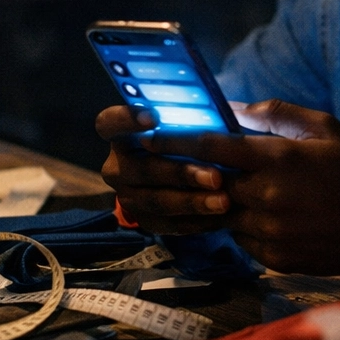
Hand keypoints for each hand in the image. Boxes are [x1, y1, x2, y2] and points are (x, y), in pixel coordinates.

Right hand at [95, 105, 230, 234]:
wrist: (188, 176)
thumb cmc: (191, 138)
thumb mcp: (195, 123)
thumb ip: (201, 117)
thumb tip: (230, 114)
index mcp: (123, 133)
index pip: (109, 123)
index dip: (126, 119)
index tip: (153, 118)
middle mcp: (117, 165)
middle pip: (143, 169)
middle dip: (181, 173)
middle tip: (215, 176)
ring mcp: (127, 195)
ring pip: (156, 200)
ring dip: (191, 202)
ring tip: (223, 201)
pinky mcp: (144, 219)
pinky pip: (168, 224)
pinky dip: (196, 221)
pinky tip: (221, 216)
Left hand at [141, 100, 339, 274]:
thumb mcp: (324, 128)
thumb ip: (277, 114)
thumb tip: (236, 108)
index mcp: (276, 159)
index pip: (210, 147)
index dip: (175, 140)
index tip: (149, 136)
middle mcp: (264, 196)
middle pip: (208, 183)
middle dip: (194, 175)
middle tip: (182, 166)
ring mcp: (266, 231)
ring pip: (222, 214)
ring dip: (221, 203)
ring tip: (236, 192)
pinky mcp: (271, 257)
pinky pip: (242, 239)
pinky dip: (244, 226)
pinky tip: (266, 218)